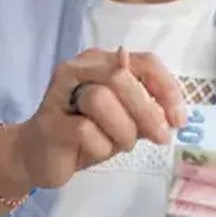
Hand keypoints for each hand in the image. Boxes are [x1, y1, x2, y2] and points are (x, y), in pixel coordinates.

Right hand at [5, 48, 186, 190]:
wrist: (37, 155)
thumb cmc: (85, 135)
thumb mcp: (122, 119)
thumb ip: (144, 109)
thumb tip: (173, 114)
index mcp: (100, 62)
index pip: (144, 61)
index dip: (166, 88)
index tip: (178, 118)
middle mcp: (78, 68)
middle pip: (122, 77)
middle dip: (147, 112)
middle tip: (160, 137)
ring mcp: (60, 93)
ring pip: (102, 100)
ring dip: (122, 131)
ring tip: (119, 145)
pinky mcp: (50, 122)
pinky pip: (86, 131)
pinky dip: (99, 148)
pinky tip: (92, 152)